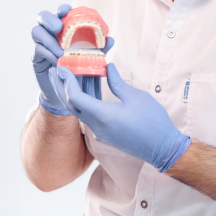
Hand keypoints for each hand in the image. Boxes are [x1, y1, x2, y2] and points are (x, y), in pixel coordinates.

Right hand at [31, 4, 114, 114]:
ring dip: (48, 39)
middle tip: (58, 28)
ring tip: (61, 52)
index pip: (62, 11)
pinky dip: (48, 53)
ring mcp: (42, 41)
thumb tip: (110, 39)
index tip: (65, 11)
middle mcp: (51, 30)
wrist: (66, 86)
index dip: (62, 8)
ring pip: (37, 31)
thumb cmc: (79, 64)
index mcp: (66, 25)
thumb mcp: (92, 55)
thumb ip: (100, 47)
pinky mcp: (36, 55)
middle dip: (49, 20)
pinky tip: (56, 60)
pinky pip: (38, 49)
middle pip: (43, 16)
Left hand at [49, 64, 190, 171]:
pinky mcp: (105, 134)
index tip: (62, 68)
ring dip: (72, 94)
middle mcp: (97, 126)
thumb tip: (108, 68)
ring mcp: (100, 133)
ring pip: (79, 111)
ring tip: (67, 78)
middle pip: (71, 106)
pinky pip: (89, 116)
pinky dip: (84, 102)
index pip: (76, 98)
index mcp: (103, 115)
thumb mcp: (135, 96)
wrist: (162, 148)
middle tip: (54, 72)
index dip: (67, 82)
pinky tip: (88, 89)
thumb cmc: (152, 120)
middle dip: (61, 88)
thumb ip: (117, 83)